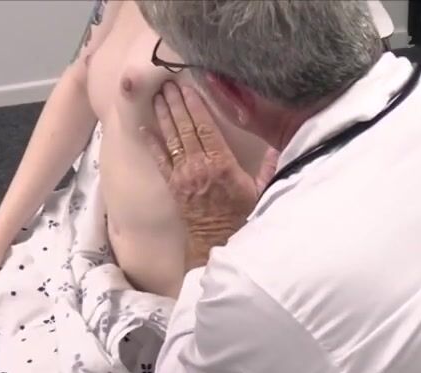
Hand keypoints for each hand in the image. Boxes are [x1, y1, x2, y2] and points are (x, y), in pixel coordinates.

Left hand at [142, 83, 268, 270]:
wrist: (217, 241)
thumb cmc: (241, 216)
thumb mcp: (261, 191)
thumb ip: (268, 167)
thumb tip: (277, 147)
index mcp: (222, 164)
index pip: (206, 128)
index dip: (196, 106)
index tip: (188, 88)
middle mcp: (200, 166)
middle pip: (186, 128)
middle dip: (176, 104)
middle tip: (168, 84)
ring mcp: (184, 175)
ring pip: (172, 139)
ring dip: (164, 116)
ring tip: (158, 96)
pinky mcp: (173, 185)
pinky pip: (159, 160)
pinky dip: (151, 142)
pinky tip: (144, 127)